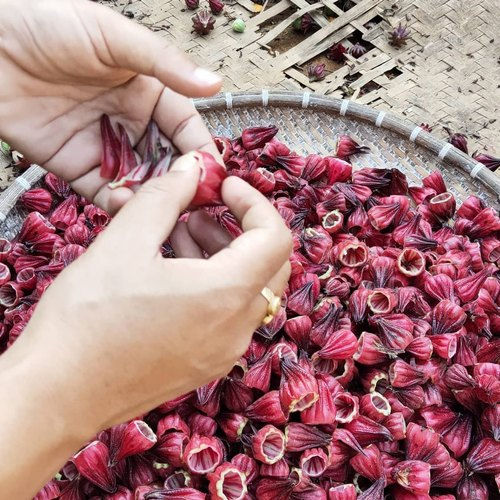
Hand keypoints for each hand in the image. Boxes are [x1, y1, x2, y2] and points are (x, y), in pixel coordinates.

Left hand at [0, 0, 221, 212]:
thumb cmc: (45, 25)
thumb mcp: (112, 36)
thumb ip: (164, 63)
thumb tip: (214, 83)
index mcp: (147, 90)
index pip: (185, 126)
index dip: (200, 150)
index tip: (214, 174)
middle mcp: (130, 121)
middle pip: (166, 159)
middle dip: (180, 181)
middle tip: (192, 201)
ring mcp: (105, 146)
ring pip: (140, 180)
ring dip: (152, 196)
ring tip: (160, 207)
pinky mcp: (76, 166)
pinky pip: (104, 191)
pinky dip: (118, 203)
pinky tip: (125, 203)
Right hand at [8, 153, 291, 434]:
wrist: (58, 394)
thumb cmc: (87, 317)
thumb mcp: (124, 242)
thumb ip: (166, 196)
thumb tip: (193, 167)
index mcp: (226, 295)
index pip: (275, 237)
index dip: (254, 203)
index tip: (224, 188)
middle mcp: (237, 328)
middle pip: (268, 265)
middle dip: (239, 229)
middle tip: (199, 212)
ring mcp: (225, 351)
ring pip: (247, 290)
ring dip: (222, 255)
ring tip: (175, 236)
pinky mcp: (206, 364)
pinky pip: (228, 315)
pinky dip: (213, 285)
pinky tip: (171, 272)